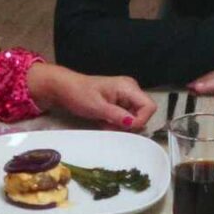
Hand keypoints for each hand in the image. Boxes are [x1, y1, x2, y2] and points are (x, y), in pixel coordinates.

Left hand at [29, 63, 153, 128]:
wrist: (64, 88)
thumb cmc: (78, 93)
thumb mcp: (97, 107)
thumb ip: (117, 115)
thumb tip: (132, 123)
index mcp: (127, 87)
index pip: (149, 106)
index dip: (140, 120)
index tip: (125, 127)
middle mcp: (130, 89)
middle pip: (143, 113)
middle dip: (129, 123)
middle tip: (111, 125)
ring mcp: (125, 95)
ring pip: (134, 117)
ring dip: (121, 124)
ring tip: (105, 122)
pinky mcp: (120, 102)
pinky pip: (126, 116)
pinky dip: (117, 122)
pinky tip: (105, 120)